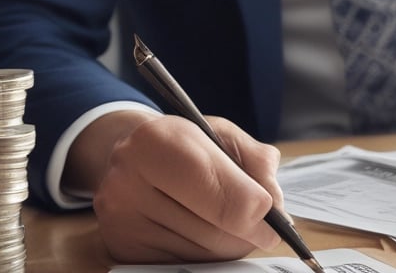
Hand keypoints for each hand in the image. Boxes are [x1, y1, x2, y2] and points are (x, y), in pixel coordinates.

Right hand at [65, 111, 283, 261]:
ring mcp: (121, 221)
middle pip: (219, 234)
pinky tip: (197, 227)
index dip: (259, 212)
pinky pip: (185, 265)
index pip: (226, 199)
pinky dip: (204, 253)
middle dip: (247, 230)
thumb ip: (258, 163)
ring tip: (219, 214)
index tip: (271, 214)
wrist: (129, 156)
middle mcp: (127, 182)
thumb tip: (274, 205)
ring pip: (205, 255)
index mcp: (155, 142)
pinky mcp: (123, 250)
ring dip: (227, 242)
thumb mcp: (224, 135)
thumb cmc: (182, 144)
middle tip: (257, 219)